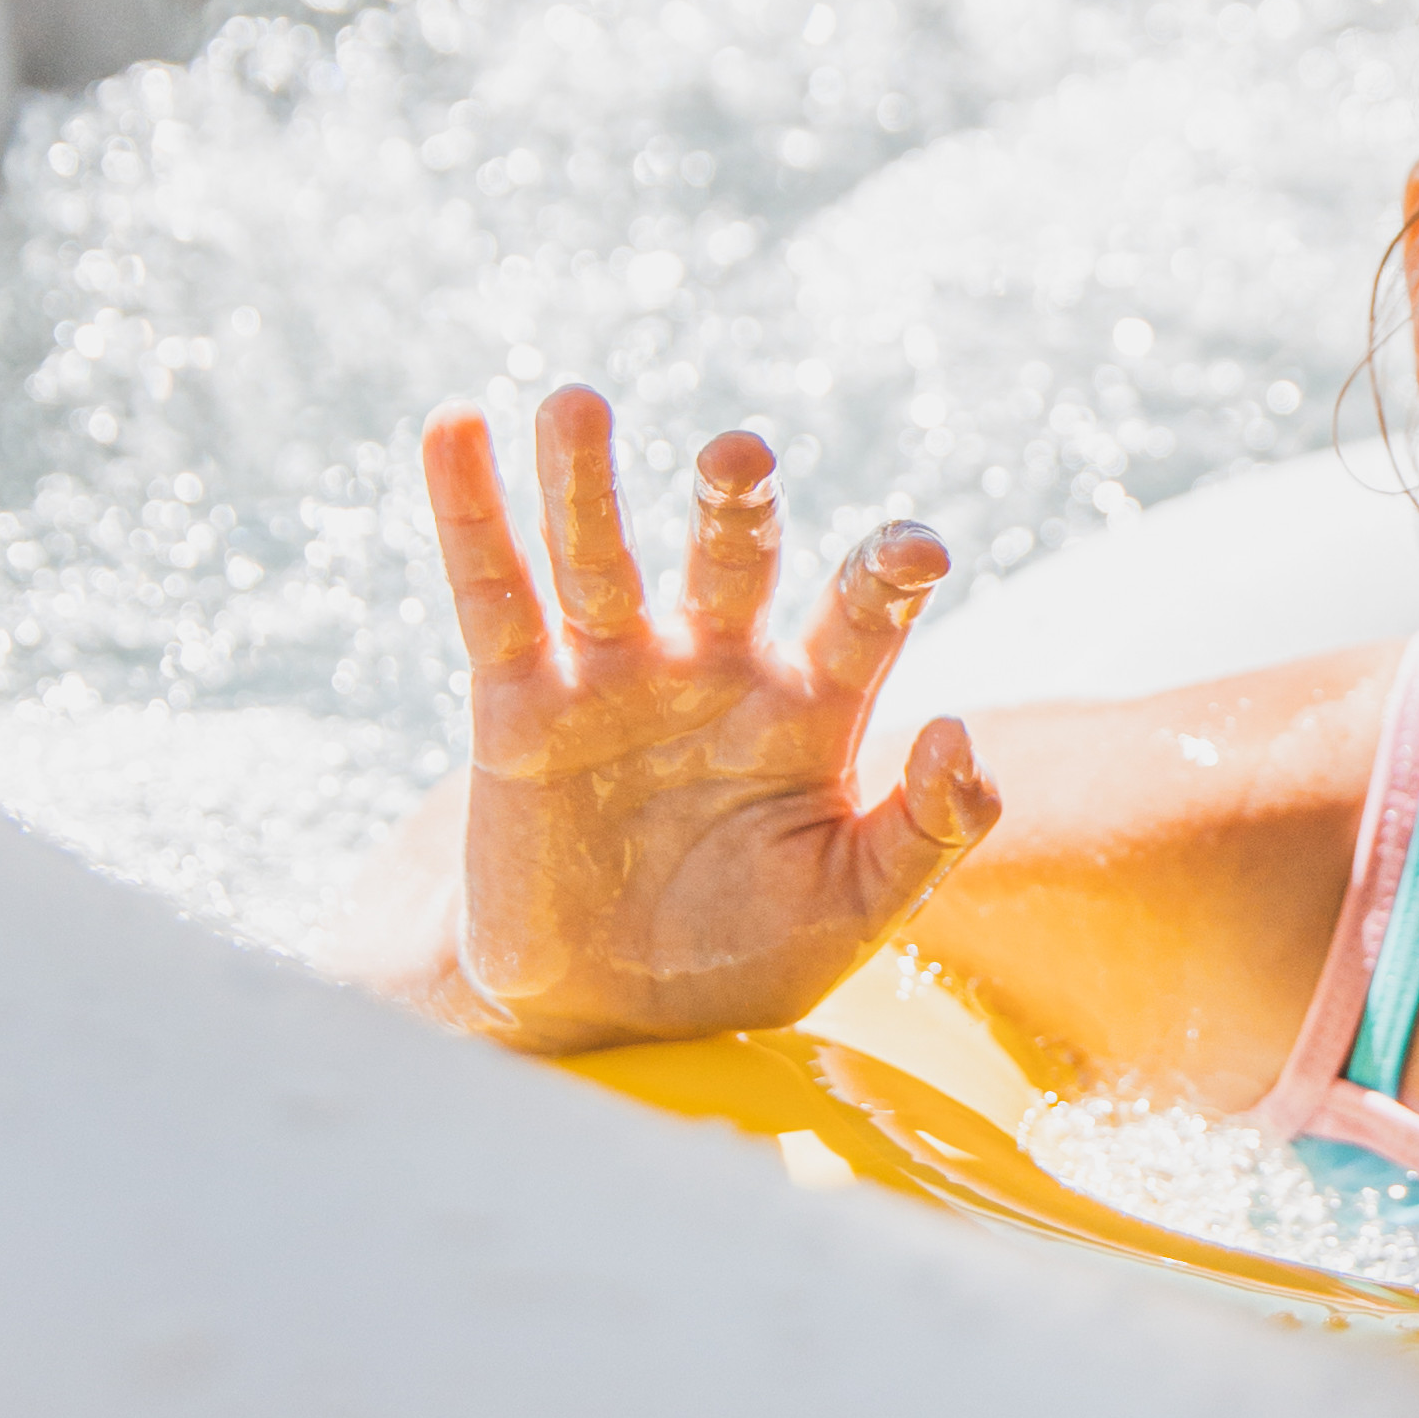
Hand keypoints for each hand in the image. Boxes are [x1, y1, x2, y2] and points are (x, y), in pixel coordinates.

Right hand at [423, 386, 997, 1052]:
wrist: (605, 1014)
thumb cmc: (746, 952)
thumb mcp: (854, 910)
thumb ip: (927, 831)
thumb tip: (964, 733)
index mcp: (813, 708)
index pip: (861, 616)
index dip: (887, 574)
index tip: (920, 548)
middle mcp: (719, 668)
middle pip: (730, 558)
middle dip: (734, 504)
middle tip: (737, 454)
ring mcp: (618, 677)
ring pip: (602, 558)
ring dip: (585, 481)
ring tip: (575, 404)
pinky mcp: (521, 704)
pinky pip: (493, 598)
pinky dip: (469, 513)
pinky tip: (454, 425)